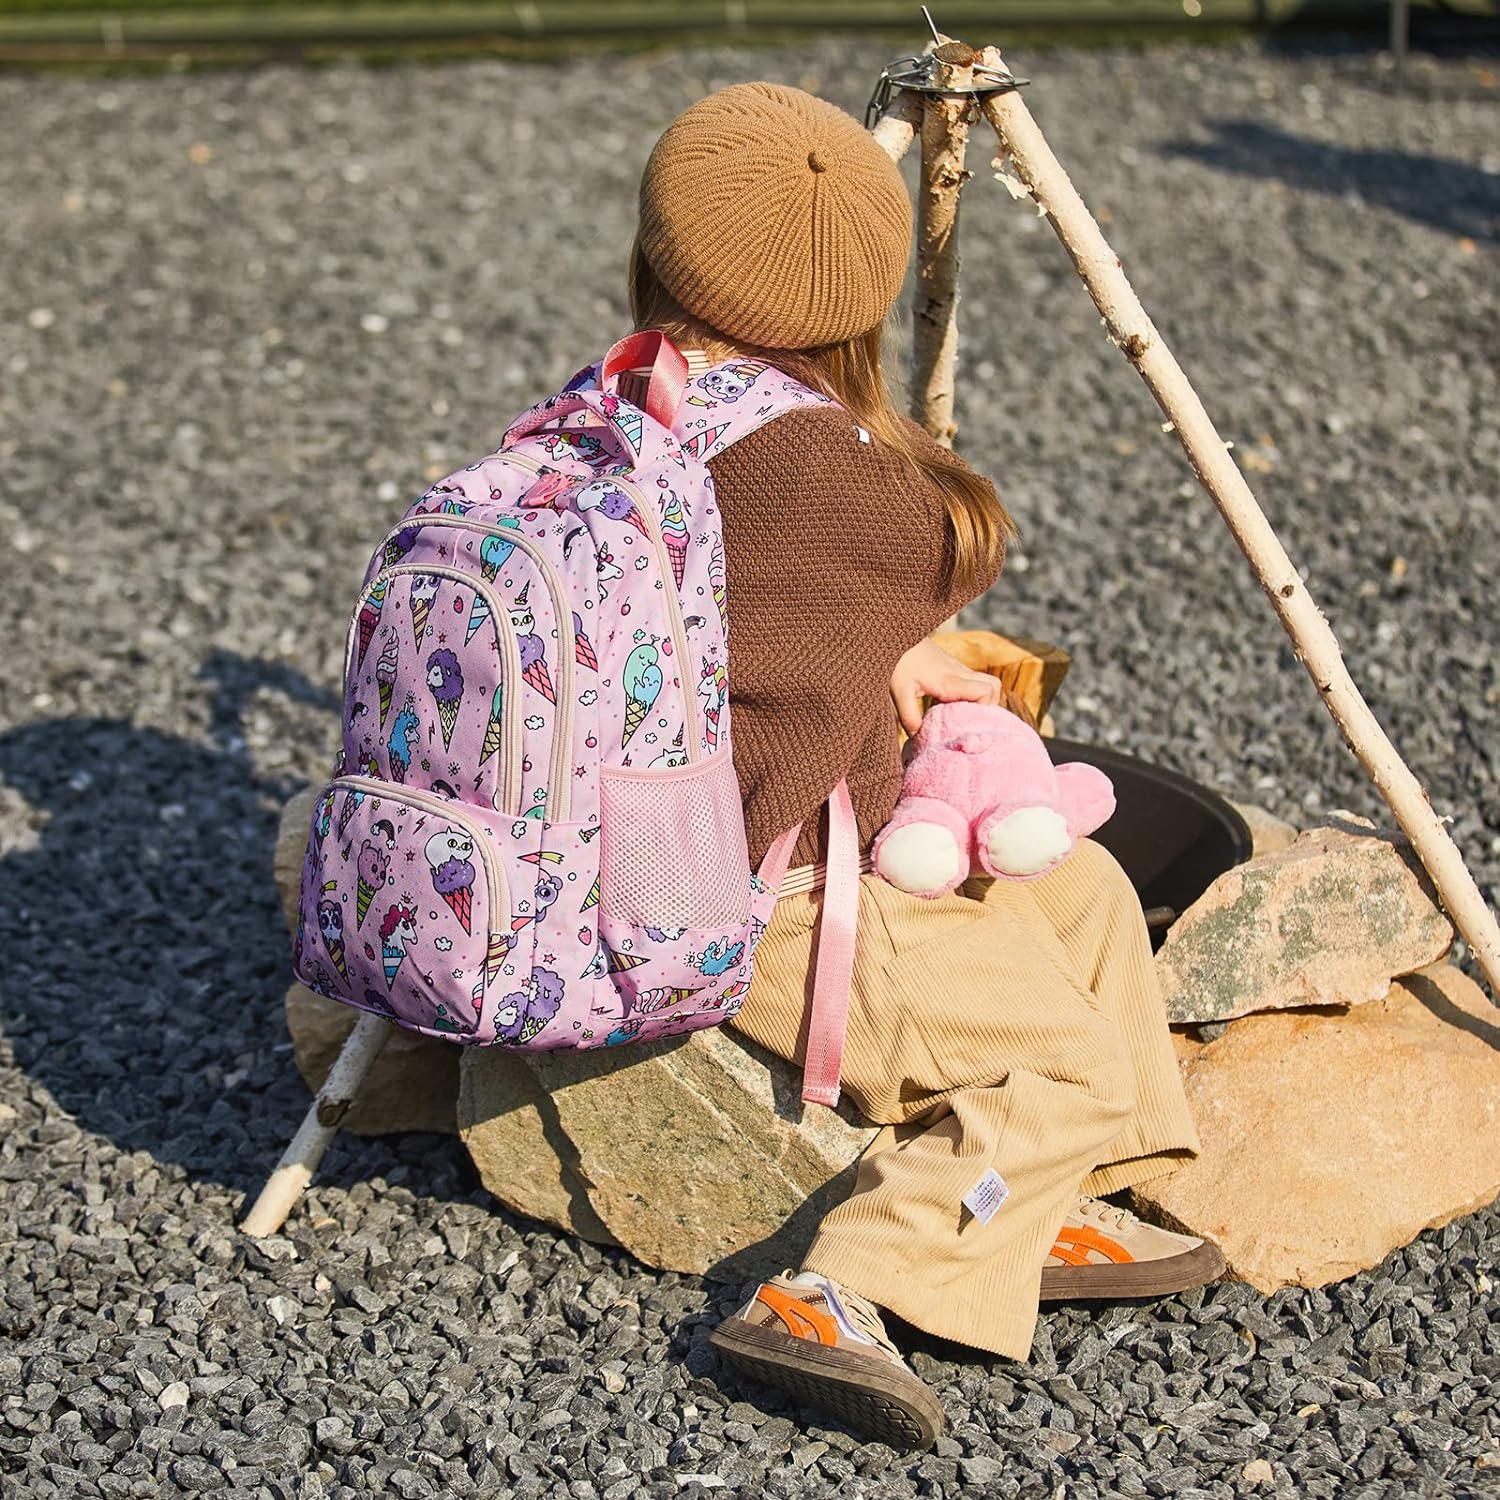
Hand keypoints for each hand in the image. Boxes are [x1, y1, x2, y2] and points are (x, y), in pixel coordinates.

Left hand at [890, 638, 1009, 736]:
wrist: (893, 633)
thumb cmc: (896, 661)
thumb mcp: (899, 693)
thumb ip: (910, 718)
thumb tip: (921, 741)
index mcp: (950, 681)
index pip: (986, 692)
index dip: (985, 710)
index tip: (969, 724)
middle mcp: (959, 673)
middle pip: (993, 687)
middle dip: (988, 707)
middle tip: (969, 722)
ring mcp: (957, 668)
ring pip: (985, 682)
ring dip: (980, 701)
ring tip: (960, 717)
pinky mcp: (951, 667)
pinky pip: (973, 681)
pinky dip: (970, 695)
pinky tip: (950, 707)